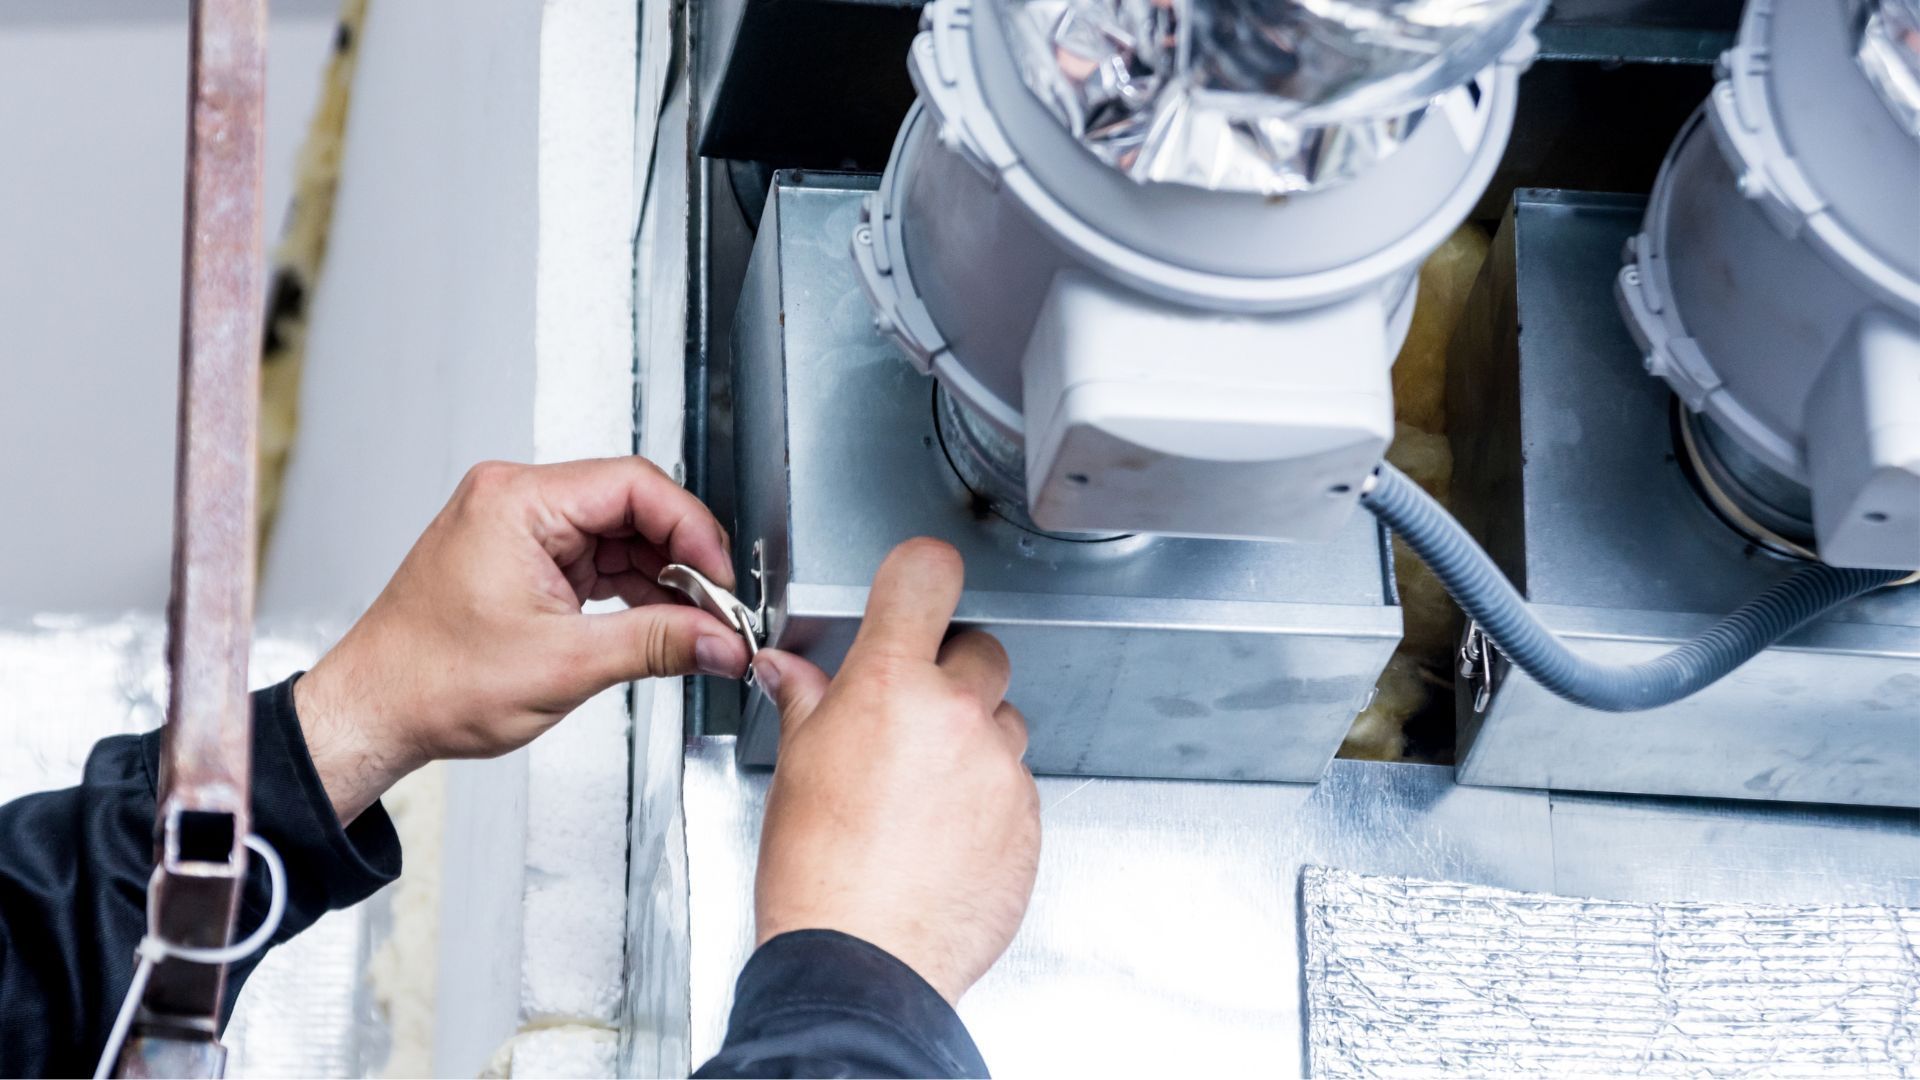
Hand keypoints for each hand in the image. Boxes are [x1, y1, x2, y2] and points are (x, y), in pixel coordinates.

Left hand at [295, 457, 750, 823]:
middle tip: (717, 608)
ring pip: (618, 535)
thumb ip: (657, 644)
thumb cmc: (431, 683)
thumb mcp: (565, 665)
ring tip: (694, 624)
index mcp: (516, 501)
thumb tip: (720, 639)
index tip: (720, 578)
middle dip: (681, 559)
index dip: (691, 531)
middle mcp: (514, 501)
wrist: (374, 713)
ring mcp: (518, 528)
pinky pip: (595, 559)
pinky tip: (657, 623)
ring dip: (660, 578)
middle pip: (631, 506)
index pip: (634, 486)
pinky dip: (630, 591)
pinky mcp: (522, 558)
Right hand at [750, 538, 1040, 1003]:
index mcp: (890, 684)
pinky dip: (987, 797)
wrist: (860, 961)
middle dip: (948, 672)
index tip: (918, 587)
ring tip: (921, 790)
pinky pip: (1015, 784)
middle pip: (980, 649)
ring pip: (1002, 721)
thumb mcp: (797, 767)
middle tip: (908, 716)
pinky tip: (943, 834)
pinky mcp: (1029, 818)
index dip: (922, 574)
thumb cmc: (818, 874)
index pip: (927, 576)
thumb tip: (790, 672)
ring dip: (971, 739)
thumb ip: (807, 701)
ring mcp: (1000, 768)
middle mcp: (957, 714)